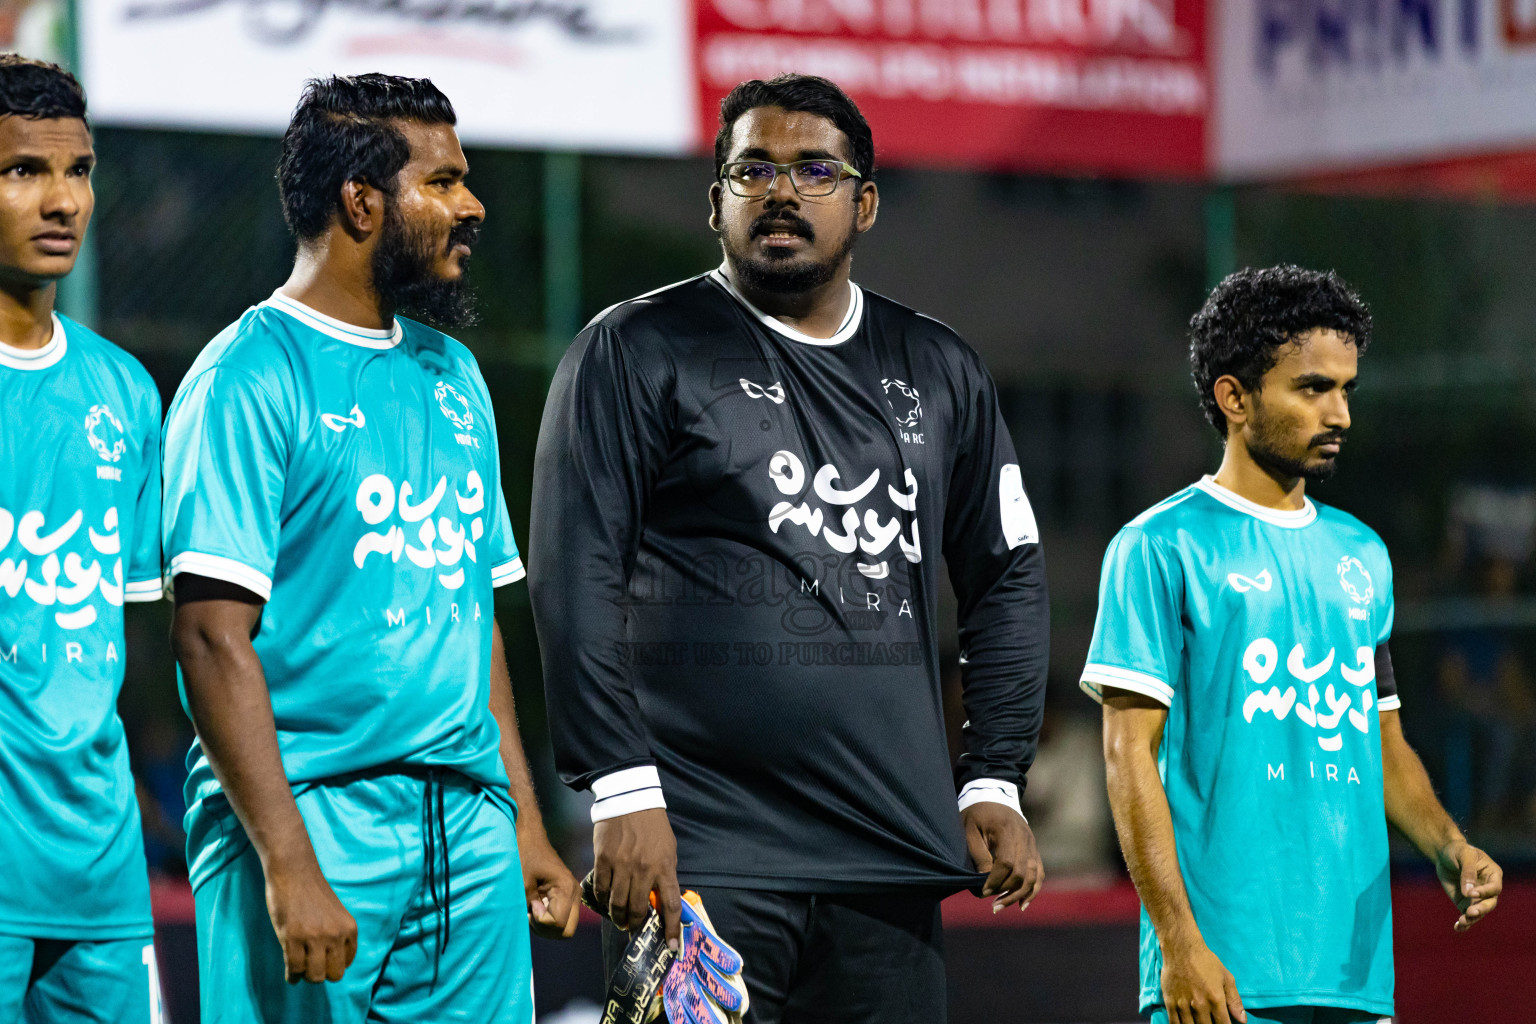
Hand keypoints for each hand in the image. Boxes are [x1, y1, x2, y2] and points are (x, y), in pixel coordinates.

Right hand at [264, 858, 357, 983]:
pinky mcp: (292, 938)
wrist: (294, 871)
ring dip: (305, 976)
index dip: (332, 965)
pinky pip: (294, 968)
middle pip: (333, 975)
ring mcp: (314, 937)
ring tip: (299, 971)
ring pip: (314, 976)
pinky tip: (291, 974)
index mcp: (350, 928)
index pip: (346, 963)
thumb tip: (331, 968)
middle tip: (310, 968)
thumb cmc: (312, 893)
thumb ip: (337, 937)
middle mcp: (336, 935)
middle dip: (321, 974)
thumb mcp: (336, 915)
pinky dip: (292, 976)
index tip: (323, 963)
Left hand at [520, 828, 580, 938]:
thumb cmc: (524, 855)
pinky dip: (548, 919)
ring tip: (532, 908)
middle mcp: (574, 893)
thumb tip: (537, 921)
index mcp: (566, 888)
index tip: (530, 905)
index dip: (540, 922)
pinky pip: (562, 917)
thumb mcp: (522, 883)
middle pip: (566, 931)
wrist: (529, 835)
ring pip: (565, 927)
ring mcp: (572, 894)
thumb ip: (529, 907)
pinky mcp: (567, 895)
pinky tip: (536, 905)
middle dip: (546, 929)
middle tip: (531, 913)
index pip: (558, 924)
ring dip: (546, 925)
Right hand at [592, 807, 681, 949]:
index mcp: (664, 867)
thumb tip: (661, 899)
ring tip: (619, 920)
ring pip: (617, 903)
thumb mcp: (668, 850)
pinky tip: (605, 902)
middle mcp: (643, 870)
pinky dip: (603, 900)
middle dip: (635, 924)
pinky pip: (602, 888)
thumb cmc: (653, 826)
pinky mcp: (603, 859)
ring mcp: (622, 865)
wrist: (630, 799)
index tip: (671, 946)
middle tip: (632, 928)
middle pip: (638, 909)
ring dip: (618, 917)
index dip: (671, 929)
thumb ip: (665, 874)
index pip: (670, 905)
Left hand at [961, 802, 1042, 911]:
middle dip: (1007, 891)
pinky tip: (1022, 903)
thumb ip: (979, 855)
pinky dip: (1033, 889)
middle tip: (991, 904)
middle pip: (1022, 872)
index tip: (983, 891)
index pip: (1007, 862)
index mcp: (1007, 830)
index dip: (996, 880)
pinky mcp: (1034, 849)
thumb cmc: (977, 814)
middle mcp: (1025, 838)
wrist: (994, 795)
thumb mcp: (970, 830)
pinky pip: (1039, 873)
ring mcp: (1032, 844)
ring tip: (1002, 906)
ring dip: (1019, 894)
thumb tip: (985, 883)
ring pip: (1033, 875)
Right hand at [1161, 937, 1245, 1023]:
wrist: (1181, 948)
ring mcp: (1183, 1004)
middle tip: (1211, 1022)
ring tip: (1199, 1023)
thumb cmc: (1206, 961)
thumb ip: (1235, 1000)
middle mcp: (1199, 1005)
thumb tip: (1243, 1020)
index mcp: (1216, 999)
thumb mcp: (1226, 978)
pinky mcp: (1170, 1002)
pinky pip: (1174, 1023)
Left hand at [1435, 840, 1502, 931]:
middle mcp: (1487, 889)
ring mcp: (1477, 897)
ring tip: (1462, 922)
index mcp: (1493, 875)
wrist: (1444, 854)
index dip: (1485, 892)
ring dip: (1472, 918)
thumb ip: (1467, 872)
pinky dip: (1464, 923)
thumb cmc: (1458, 850)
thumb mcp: (1463, 855)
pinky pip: (1467, 915)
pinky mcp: (1465, 902)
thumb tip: (1468, 892)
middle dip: (1482, 909)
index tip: (1471, 893)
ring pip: (1479, 912)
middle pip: (1490, 903)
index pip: (1494, 888)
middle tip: (1471, 912)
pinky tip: (1458, 928)